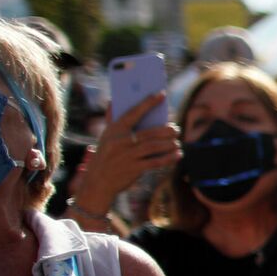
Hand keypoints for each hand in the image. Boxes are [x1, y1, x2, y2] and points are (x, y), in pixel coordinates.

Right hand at [73, 93, 180, 213]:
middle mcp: (120, 141)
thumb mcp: (106, 136)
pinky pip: (155, 162)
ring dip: (169, 144)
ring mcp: (127, 156)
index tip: (162, 94)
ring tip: (176, 143)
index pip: (133, 112)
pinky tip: (178, 155)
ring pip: (154, 147)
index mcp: (114, 129)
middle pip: (149, 132)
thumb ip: (111, 118)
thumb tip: (112, 99)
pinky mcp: (133, 169)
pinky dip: (168, 158)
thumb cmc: (106, 155)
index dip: (148, 102)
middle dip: (167, 130)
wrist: (98, 181)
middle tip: (176, 130)